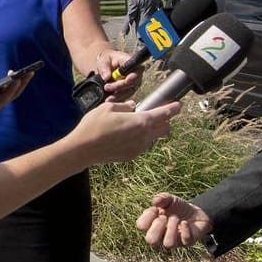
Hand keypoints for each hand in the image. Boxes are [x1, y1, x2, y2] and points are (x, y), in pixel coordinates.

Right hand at [62, 100, 179, 165]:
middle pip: (164, 128)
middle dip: (165, 121)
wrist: (83, 149)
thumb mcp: (109, 107)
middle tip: (157, 114)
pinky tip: (127, 135)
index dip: (173, 108)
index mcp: (141, 122)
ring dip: (151, 130)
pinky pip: (142, 145)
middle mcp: (144, 136)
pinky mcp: (131, 156)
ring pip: (153, 138)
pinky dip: (141, 139)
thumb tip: (132, 107)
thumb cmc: (94, 126)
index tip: (178, 105)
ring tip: (136, 124)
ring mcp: (138, 148)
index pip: (164, 114)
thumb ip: (125, 106)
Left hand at [95, 47, 138, 99]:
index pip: (136, 71)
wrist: (105, 66)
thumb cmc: (107, 60)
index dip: (132, 77)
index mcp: (131, 63)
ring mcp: (133, 83)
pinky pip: (125, 97)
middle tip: (107, 87)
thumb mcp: (103, 59)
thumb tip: (106, 77)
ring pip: (129, 92)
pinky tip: (110, 100)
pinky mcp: (128, 91)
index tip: (126, 80)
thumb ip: (104, 67)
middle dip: (119, 87)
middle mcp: (135, 74)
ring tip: (108, 98)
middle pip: (132, 83)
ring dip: (118, 96)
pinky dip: (117, 100)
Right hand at [137, 192, 211, 248]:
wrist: (196, 213)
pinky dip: (185, 230)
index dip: (147, 216)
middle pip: (150, 240)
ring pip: (167, 244)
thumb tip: (155, 201)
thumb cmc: (178, 207)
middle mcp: (160, 235)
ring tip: (176, 219)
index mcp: (151, 224)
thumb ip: (162, 198)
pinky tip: (185, 222)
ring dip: (171, 229)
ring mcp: (174, 241)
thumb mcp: (170, 199)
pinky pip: (184, 240)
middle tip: (164, 217)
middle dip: (157, 227)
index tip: (156, 209)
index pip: (140, 225)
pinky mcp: (187, 242)